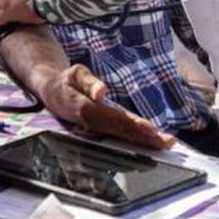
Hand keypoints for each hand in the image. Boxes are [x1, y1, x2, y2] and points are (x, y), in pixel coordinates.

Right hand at [40, 66, 174, 149]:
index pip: (114, 119)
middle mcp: (92, 124)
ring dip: (144, 142)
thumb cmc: (65, 81)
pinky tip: (150, 142)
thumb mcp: (75, 74)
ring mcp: (95, 130)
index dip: (133, 126)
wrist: (51, 91)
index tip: (152, 130)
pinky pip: (119, 136)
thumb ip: (89, 82)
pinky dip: (135, 140)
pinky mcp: (99, 131)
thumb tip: (102, 92)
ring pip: (122, 137)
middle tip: (168, 143)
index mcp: (86, 110)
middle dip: (145, 139)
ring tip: (165, 144)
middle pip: (122, 132)